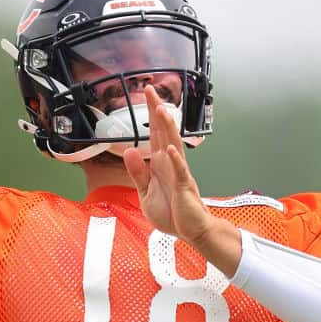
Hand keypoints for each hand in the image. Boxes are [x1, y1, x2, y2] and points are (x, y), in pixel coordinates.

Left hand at [122, 86, 214, 242]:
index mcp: (160, 163)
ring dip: (167, 128)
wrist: (190, 231)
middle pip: (164, 132)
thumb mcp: (145, 192)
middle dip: (157, 111)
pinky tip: (170, 148)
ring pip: (173, 145)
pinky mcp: (184, 187)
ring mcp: (178, 174)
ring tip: (161, 111)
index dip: (150, 113)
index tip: (146, 94)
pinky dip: (175, 160)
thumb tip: (130, 151)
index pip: (154, 132)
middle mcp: (170, 163)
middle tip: (151, 90)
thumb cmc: (172, 212)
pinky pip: (180, 171)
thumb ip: (137, 172)